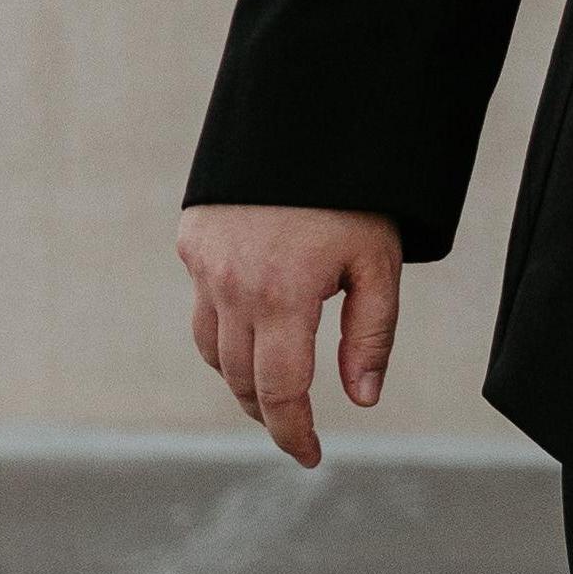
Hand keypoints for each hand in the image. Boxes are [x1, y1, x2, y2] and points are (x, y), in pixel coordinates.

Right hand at [178, 205, 402, 468]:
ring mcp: (205, 266)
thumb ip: (371, 334)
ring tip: (275, 390)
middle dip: (270, 412)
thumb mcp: (379, 261)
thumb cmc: (357, 193)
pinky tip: (252, 330)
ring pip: (215, 350)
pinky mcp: (193, 243)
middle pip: (242, 379)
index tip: (311, 457)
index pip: (280, 392)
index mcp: (283, 297)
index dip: (294, 433)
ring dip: (242, 379)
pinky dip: (224, 332)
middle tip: (299, 427)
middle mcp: (233, 287)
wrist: (308, 116)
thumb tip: (363, 400)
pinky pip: (204, 307)